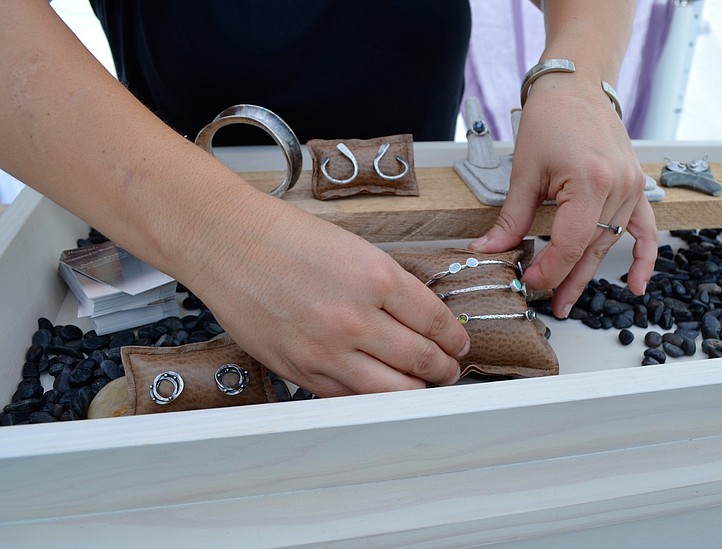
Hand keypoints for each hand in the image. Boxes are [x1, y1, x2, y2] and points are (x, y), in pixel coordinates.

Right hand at [185, 192, 469, 396]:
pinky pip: (349, 398)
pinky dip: (372, 398)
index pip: (436, 321)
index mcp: (376, 277)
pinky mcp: (300, 370)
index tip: (459, 344)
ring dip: (416, 391)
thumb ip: (390, 286)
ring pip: (392, 391)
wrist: (228, 243)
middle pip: (422, 361)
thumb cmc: (286, 238)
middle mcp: (355, 318)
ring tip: (422, 386)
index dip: (455, 338)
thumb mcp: (355, 248)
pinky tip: (380, 390)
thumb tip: (422, 318)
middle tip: (448, 370)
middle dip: (444, 369)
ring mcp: (326, 349)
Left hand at [470, 74, 657, 317]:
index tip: (527, 281)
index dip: (548, 269)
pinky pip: (645, 229)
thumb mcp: (524, 171)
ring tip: (569, 300)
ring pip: (610, 244)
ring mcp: (632, 188)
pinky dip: (644, 258)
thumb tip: (487, 250)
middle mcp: (618, 187)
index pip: (569, 244)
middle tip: (549, 306)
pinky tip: (637, 286)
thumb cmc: (550, 118)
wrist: (577, 86)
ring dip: (590, 273)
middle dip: (567, 280)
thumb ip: (510, 218)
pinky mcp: (636, 186)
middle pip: (592, 249)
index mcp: (590, 182)